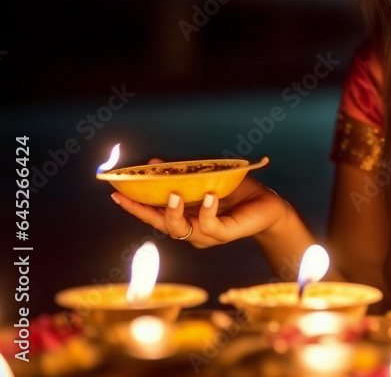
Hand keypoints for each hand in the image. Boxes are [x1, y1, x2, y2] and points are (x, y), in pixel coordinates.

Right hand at [111, 172, 287, 248]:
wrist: (269, 205)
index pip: (155, 214)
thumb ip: (183, 174)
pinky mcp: (225, 233)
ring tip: (173, 194)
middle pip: (161, 225)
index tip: (115, 193)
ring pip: (181, 230)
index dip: (135, 206)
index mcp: (185, 217)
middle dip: (142, 212)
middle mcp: (192, 230)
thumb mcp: (207, 179)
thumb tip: (154, 162)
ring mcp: (208, 234)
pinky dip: (208, 211)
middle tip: (126, 197)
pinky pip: (211, 225)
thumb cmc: (238, 193)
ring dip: (174, 212)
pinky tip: (209, 196)